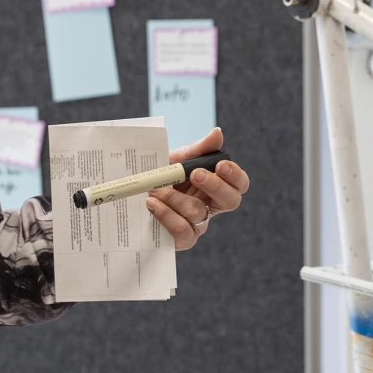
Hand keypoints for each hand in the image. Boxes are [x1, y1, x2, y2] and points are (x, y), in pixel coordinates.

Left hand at [147, 128, 249, 251]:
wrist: (133, 194)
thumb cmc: (161, 177)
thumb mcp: (176, 159)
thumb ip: (197, 149)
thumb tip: (217, 133)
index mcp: (215, 186)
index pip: (239, 183)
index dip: (235, 175)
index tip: (220, 165)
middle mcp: (211, 206)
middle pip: (231, 201)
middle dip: (215, 186)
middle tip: (195, 174)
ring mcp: (198, 225)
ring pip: (198, 212)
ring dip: (175, 198)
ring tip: (155, 188)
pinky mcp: (182, 239)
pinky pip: (182, 230)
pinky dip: (166, 215)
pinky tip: (152, 204)